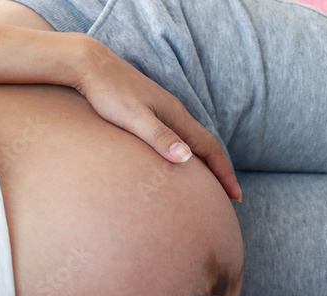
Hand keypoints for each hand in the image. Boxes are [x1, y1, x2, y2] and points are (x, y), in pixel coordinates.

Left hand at [74, 37, 242, 201]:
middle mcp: (174, 114)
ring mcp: (162, 112)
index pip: (210, 148)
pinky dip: (187, 153)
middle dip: (220, 172)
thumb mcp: (134, 117)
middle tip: (230, 197)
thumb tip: (186, 158)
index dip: (224, 173)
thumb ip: (159, 137)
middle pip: (206, 146)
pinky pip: (178, 137)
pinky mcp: (149, 112)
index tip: (236, 197)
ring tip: (210, 185)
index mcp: (176, 117)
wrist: (90, 67)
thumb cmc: (109, 93)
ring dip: (206, 163)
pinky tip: (179, 161)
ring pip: (193, 141)